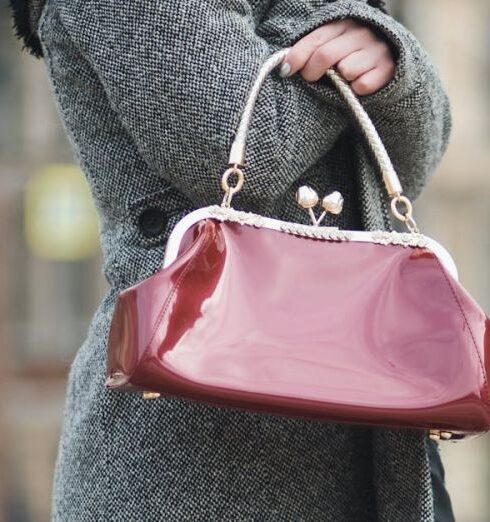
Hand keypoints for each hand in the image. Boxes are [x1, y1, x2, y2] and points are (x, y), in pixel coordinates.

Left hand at [279, 19, 395, 95]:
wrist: (388, 63)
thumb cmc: (350, 58)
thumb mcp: (332, 47)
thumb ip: (313, 51)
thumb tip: (286, 66)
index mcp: (344, 25)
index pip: (316, 39)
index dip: (297, 56)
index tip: (285, 71)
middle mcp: (361, 34)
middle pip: (326, 55)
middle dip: (311, 72)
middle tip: (310, 79)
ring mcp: (376, 50)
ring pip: (346, 70)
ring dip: (340, 81)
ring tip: (344, 78)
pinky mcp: (387, 68)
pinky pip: (362, 85)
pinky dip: (357, 90)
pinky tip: (358, 84)